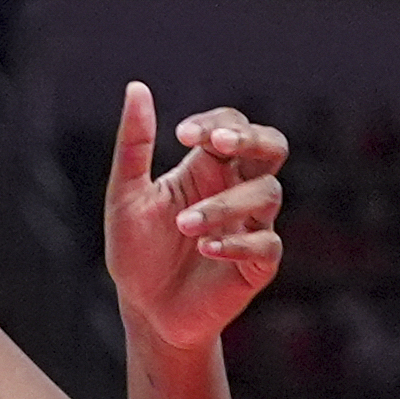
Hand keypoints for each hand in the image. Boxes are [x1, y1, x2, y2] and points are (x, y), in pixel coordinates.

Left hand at [103, 81, 284, 351]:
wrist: (145, 310)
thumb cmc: (136, 250)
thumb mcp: (126, 194)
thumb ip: (134, 144)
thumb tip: (136, 88)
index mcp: (207, 168)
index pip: (231, 125)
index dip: (215, 122)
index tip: (182, 134)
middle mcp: (236, 190)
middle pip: (273, 146)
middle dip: (253, 138)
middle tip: (219, 143)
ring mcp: (251, 226)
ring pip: (267, 194)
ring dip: (224, 204)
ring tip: (183, 224)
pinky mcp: (258, 265)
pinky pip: (266, 244)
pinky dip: (236, 242)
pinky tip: (204, 248)